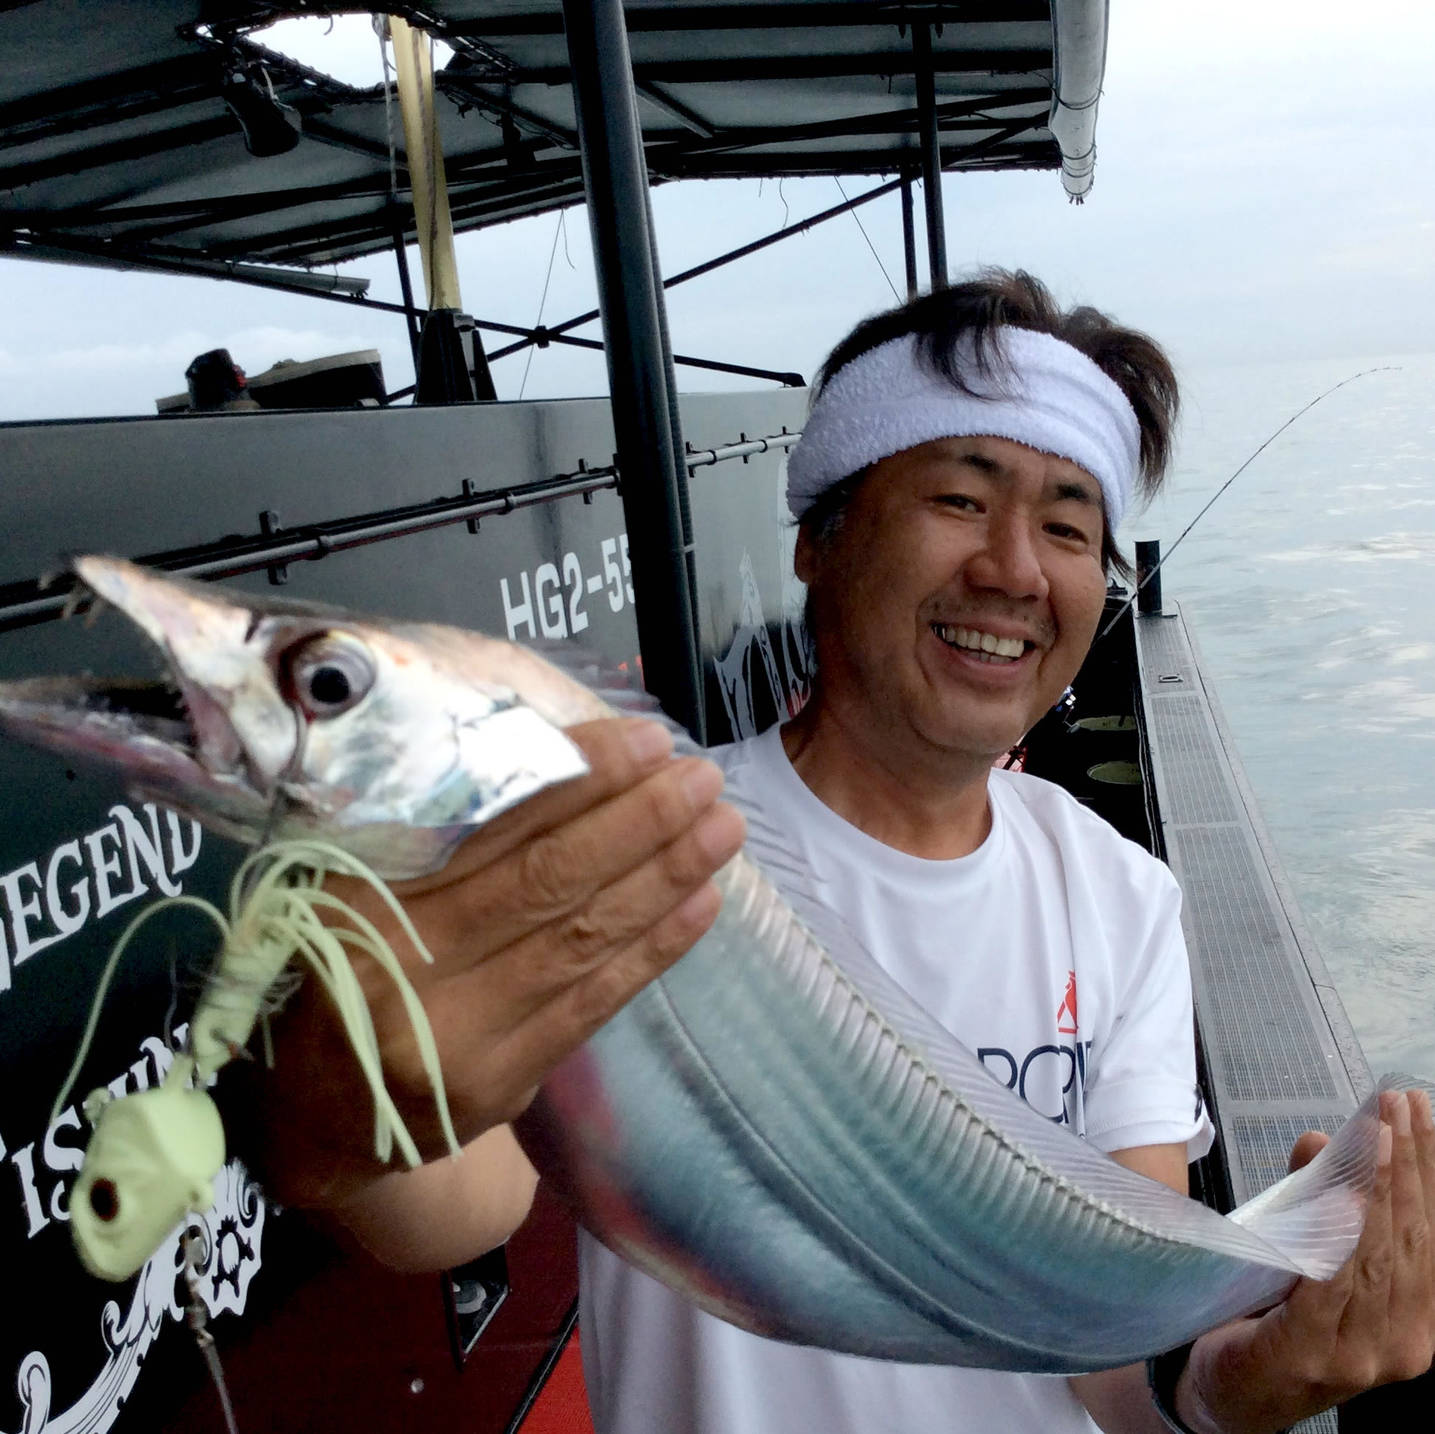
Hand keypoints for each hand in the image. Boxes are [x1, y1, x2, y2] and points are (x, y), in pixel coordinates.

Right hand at [229, 716, 745, 1208]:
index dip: (576, 782)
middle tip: (704, 776)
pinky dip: (651, 951)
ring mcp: (458, 1038)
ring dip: (662, 878)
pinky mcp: (499, 1085)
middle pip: (547, 883)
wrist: (308, 1117)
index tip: (645, 740)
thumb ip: (434, 840)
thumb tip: (561, 762)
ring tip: (723, 828)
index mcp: (365, 900)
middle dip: (638, 823)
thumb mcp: (351, 889)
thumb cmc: (334, 968)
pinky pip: (590, 1005)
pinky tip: (701, 903)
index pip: (491, 827)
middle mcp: (409, 969)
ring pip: (580, 941)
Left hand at [1178, 1090, 1434, 1432]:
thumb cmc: (1269, 1323)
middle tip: (1394, 1104)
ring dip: (1376, 1187)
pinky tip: (1344, 1198)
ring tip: (1373, 1132)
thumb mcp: (1305, 1259)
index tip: (1417, 1110)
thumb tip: (1324, 1140)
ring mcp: (1357, 1355)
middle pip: (1406, 1237)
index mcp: (1411, 1322)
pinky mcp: (1308, 1355)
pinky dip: (1339, 1239)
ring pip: (1374, 1256)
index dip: (1424, 1168)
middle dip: (1404, 1163)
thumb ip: (1317, 1207)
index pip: (1425, 1232)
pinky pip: (1329, 1287)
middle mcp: (1399, 1343)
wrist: (1222, 1396)